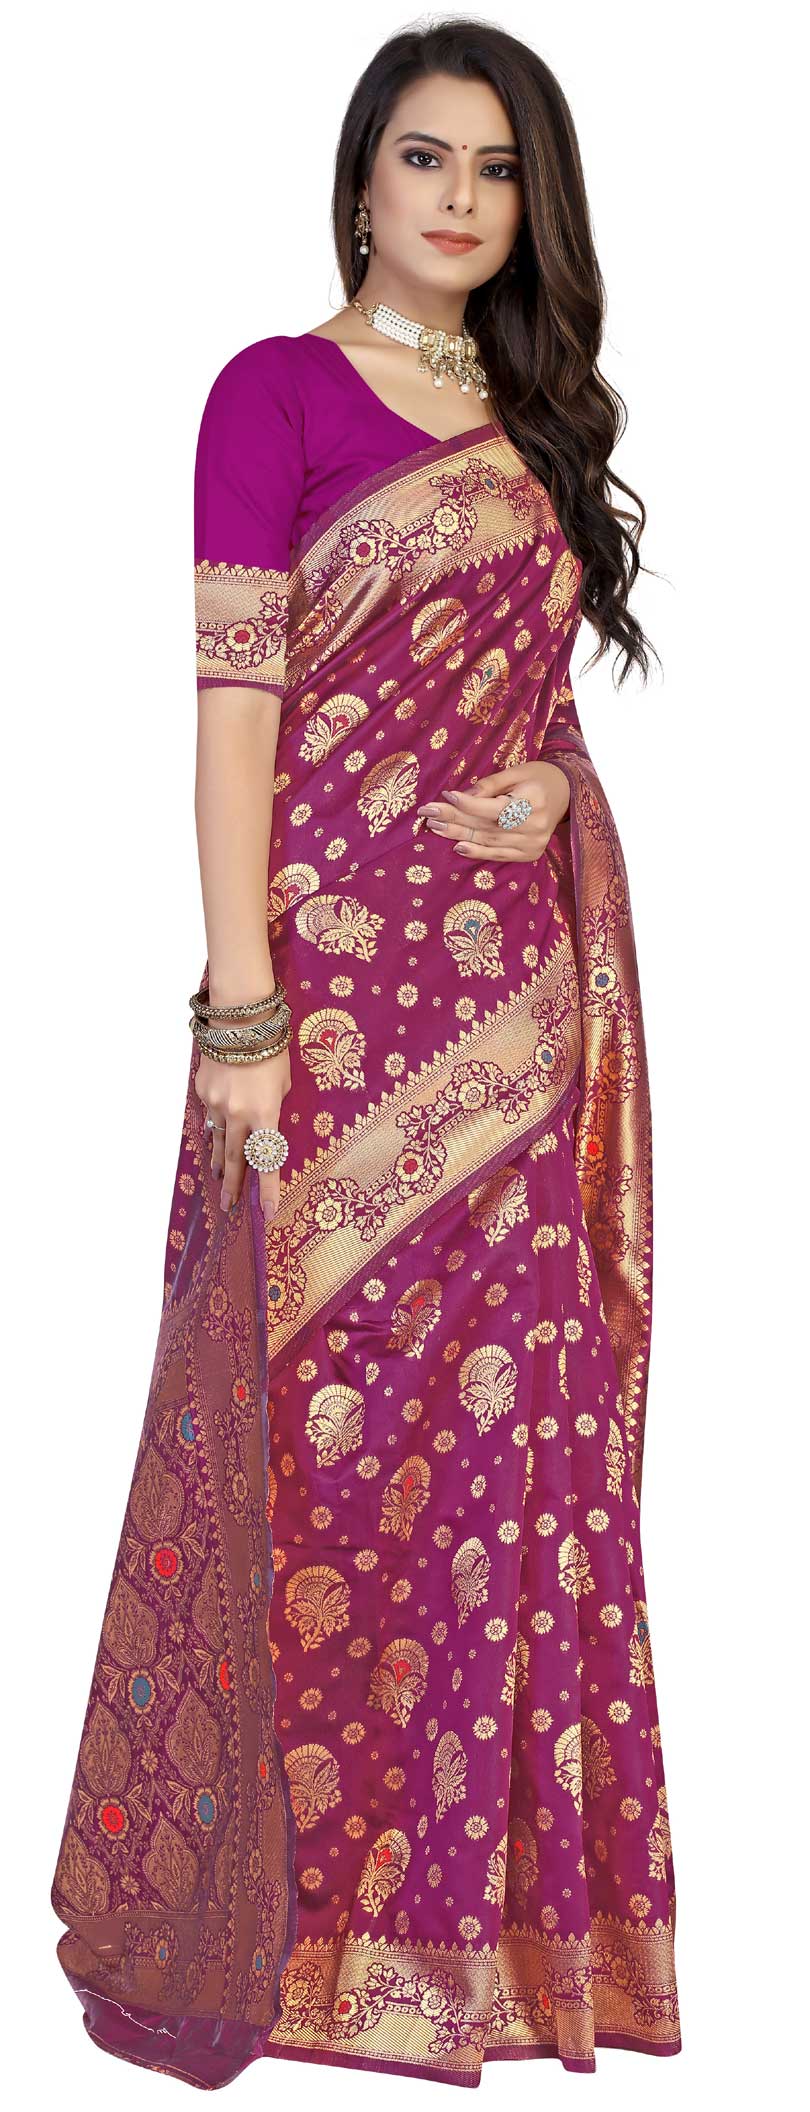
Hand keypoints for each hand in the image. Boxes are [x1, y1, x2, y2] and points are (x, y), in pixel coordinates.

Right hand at [194, 1041, 291, 1223]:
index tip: (266, 1214)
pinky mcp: (203, 1093)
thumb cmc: (271, 1048)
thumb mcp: (284, 1083)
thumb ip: (275, 1108)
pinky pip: (209, 1119)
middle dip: (234, 1186)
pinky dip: (212, 1131)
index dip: (268, 1190)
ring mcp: (217, 1105)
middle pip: (236, 1160)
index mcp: (267, 1114)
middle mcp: (239, 1115)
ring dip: (220, 1164)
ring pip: (218, 1143)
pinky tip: (213, 1140)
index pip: (268, 1160)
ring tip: (220, 1181)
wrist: (238, 1021)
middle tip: (230, 1206)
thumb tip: (263, 1126)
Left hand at [414, 760, 570, 860]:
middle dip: (454, 819)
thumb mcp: (516, 772)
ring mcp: (533, 844)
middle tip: (428, 813)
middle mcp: (535, 826)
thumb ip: (489, 785)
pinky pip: (498, 855)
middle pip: (487, 825)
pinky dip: (477, 851)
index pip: (494, 807)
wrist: (566, 794)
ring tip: (434, 826)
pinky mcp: (530, 855)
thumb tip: (460, 796)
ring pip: (488, 841)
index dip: (468, 803)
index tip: (445, 796)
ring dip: (458, 834)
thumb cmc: (538, 778)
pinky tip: (457, 846)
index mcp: (534, 801)